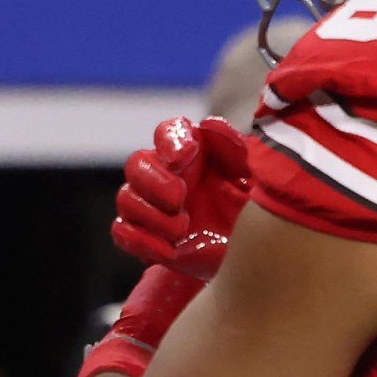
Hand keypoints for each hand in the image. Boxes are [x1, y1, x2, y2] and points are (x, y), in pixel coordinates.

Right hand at [112, 117, 254, 279]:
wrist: (251, 251)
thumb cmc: (252, 204)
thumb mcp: (255, 173)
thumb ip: (234, 147)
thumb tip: (208, 124)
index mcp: (191, 151)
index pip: (168, 131)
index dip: (171, 140)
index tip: (187, 154)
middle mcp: (164, 174)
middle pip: (136, 163)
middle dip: (155, 181)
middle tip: (180, 198)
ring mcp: (151, 206)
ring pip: (125, 198)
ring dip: (151, 215)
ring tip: (183, 229)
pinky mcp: (145, 237)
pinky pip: (122, 233)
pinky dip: (140, 241)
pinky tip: (169, 250)